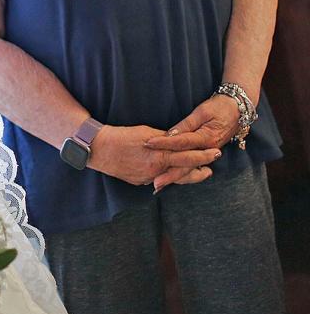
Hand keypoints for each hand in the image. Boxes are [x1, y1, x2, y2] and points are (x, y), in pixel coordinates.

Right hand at [87, 124, 221, 186]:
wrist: (99, 148)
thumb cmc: (121, 136)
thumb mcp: (145, 132)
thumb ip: (164, 138)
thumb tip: (176, 140)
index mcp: (160, 156)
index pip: (188, 156)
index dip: (203, 154)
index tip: (215, 152)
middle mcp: (157, 170)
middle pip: (185, 171)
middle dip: (200, 168)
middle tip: (212, 167)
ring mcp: (148, 178)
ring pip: (173, 178)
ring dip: (186, 175)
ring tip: (198, 172)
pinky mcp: (139, 181)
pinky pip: (158, 179)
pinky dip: (167, 175)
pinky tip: (170, 173)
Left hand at [144, 95, 238, 191]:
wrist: (239, 110)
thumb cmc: (219, 107)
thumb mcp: (202, 112)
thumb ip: (187, 124)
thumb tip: (171, 134)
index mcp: (206, 138)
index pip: (181, 143)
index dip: (164, 143)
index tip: (148, 143)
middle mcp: (208, 150)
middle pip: (186, 164)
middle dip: (169, 173)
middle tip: (154, 182)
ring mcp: (208, 153)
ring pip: (189, 168)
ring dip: (174, 176)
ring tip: (159, 184)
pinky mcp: (207, 152)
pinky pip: (193, 165)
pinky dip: (182, 172)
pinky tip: (170, 177)